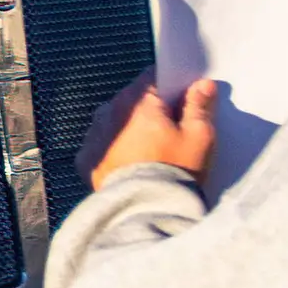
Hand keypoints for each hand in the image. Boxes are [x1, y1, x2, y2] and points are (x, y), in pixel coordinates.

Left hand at [82, 73, 219, 187]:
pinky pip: (102, 145)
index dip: (170, 87)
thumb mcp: (199, 136)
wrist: (144, 209)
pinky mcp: (85, 159)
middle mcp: (108, 112)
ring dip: (129, 129)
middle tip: (170, 132)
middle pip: (132, 100)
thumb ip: (200, 106)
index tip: (182, 101)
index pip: (153, 78)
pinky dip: (114, 150)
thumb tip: (202, 84)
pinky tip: (130, 164)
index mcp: (137, 101)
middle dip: (150, 110)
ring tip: (150, 151)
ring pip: (115, 121)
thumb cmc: (174, 169)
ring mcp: (93, 136)